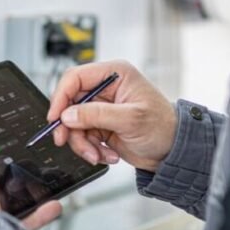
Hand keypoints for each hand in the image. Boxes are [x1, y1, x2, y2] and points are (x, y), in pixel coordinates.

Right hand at [48, 60, 176, 172]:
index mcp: (114, 74)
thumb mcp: (130, 119)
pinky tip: (106, 154)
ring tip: (97, 154)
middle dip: (69, 125)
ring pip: (73, 123)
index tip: (55, 117)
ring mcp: (101, 108)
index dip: (61, 96)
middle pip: (70, 102)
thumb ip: (97, 115)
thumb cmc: (163, 127)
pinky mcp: (100, 124)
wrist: (173, 152)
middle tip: (65, 140)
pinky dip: (90, 148)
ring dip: (82, 142)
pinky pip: (82, 136)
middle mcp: (105, 88)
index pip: (75, 78)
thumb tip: (68, 115)